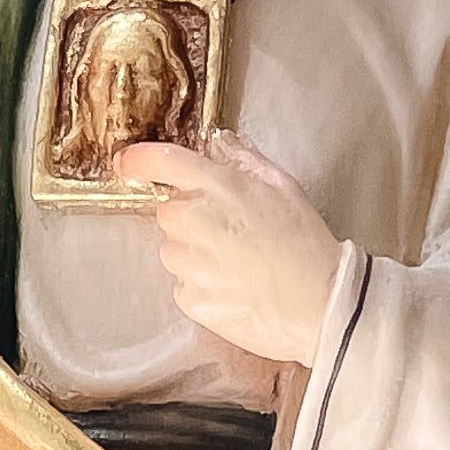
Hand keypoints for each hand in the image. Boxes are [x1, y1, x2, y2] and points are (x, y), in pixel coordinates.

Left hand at [115, 131, 342, 363]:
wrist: (320, 305)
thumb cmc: (305, 243)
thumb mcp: (281, 186)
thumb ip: (242, 160)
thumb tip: (216, 144)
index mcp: (215, 186)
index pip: (155, 161)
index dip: (136, 161)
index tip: (129, 164)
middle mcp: (191, 221)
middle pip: (167, 210)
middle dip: (190, 216)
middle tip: (230, 229)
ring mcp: (187, 263)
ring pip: (173, 249)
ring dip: (195, 251)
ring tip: (238, 261)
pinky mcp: (189, 298)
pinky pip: (183, 283)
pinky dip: (202, 282)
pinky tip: (236, 284)